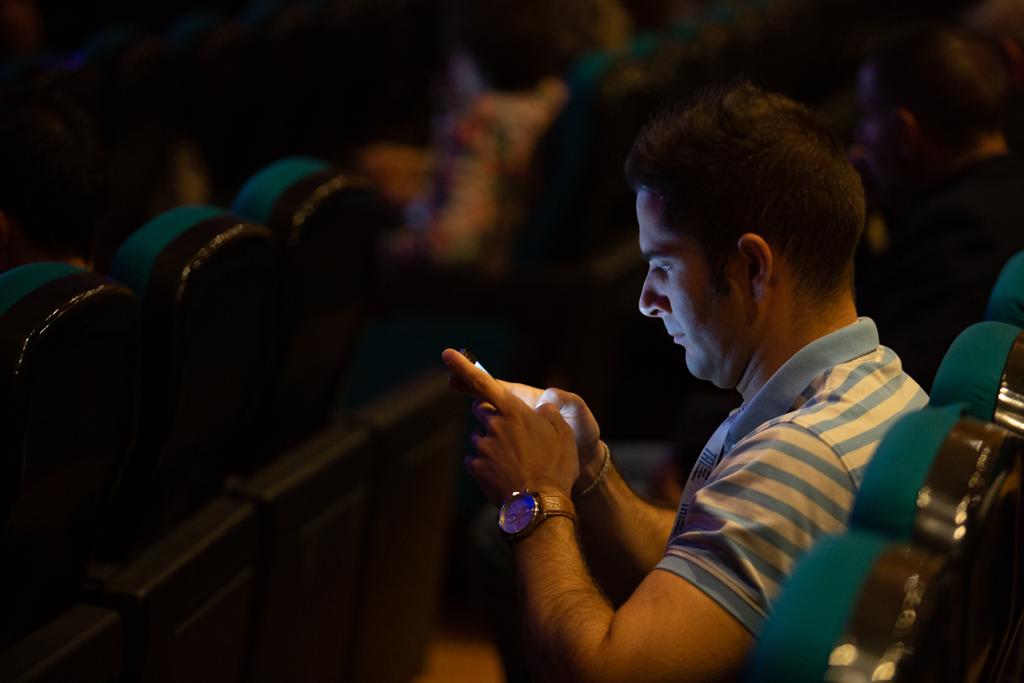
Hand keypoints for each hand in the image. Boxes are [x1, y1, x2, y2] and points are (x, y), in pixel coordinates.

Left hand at [442, 348, 578, 502]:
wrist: (540, 504)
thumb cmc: (556, 466)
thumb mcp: (563, 433)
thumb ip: (550, 413)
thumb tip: (544, 405)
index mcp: (514, 411)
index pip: (484, 383)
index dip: (464, 366)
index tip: (447, 353)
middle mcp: (493, 425)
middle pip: (482, 411)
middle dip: (491, 415)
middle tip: (512, 432)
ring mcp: (482, 447)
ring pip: (480, 437)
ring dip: (491, 443)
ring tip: (515, 461)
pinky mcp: (476, 468)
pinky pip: (476, 459)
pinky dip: (487, 464)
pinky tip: (505, 473)